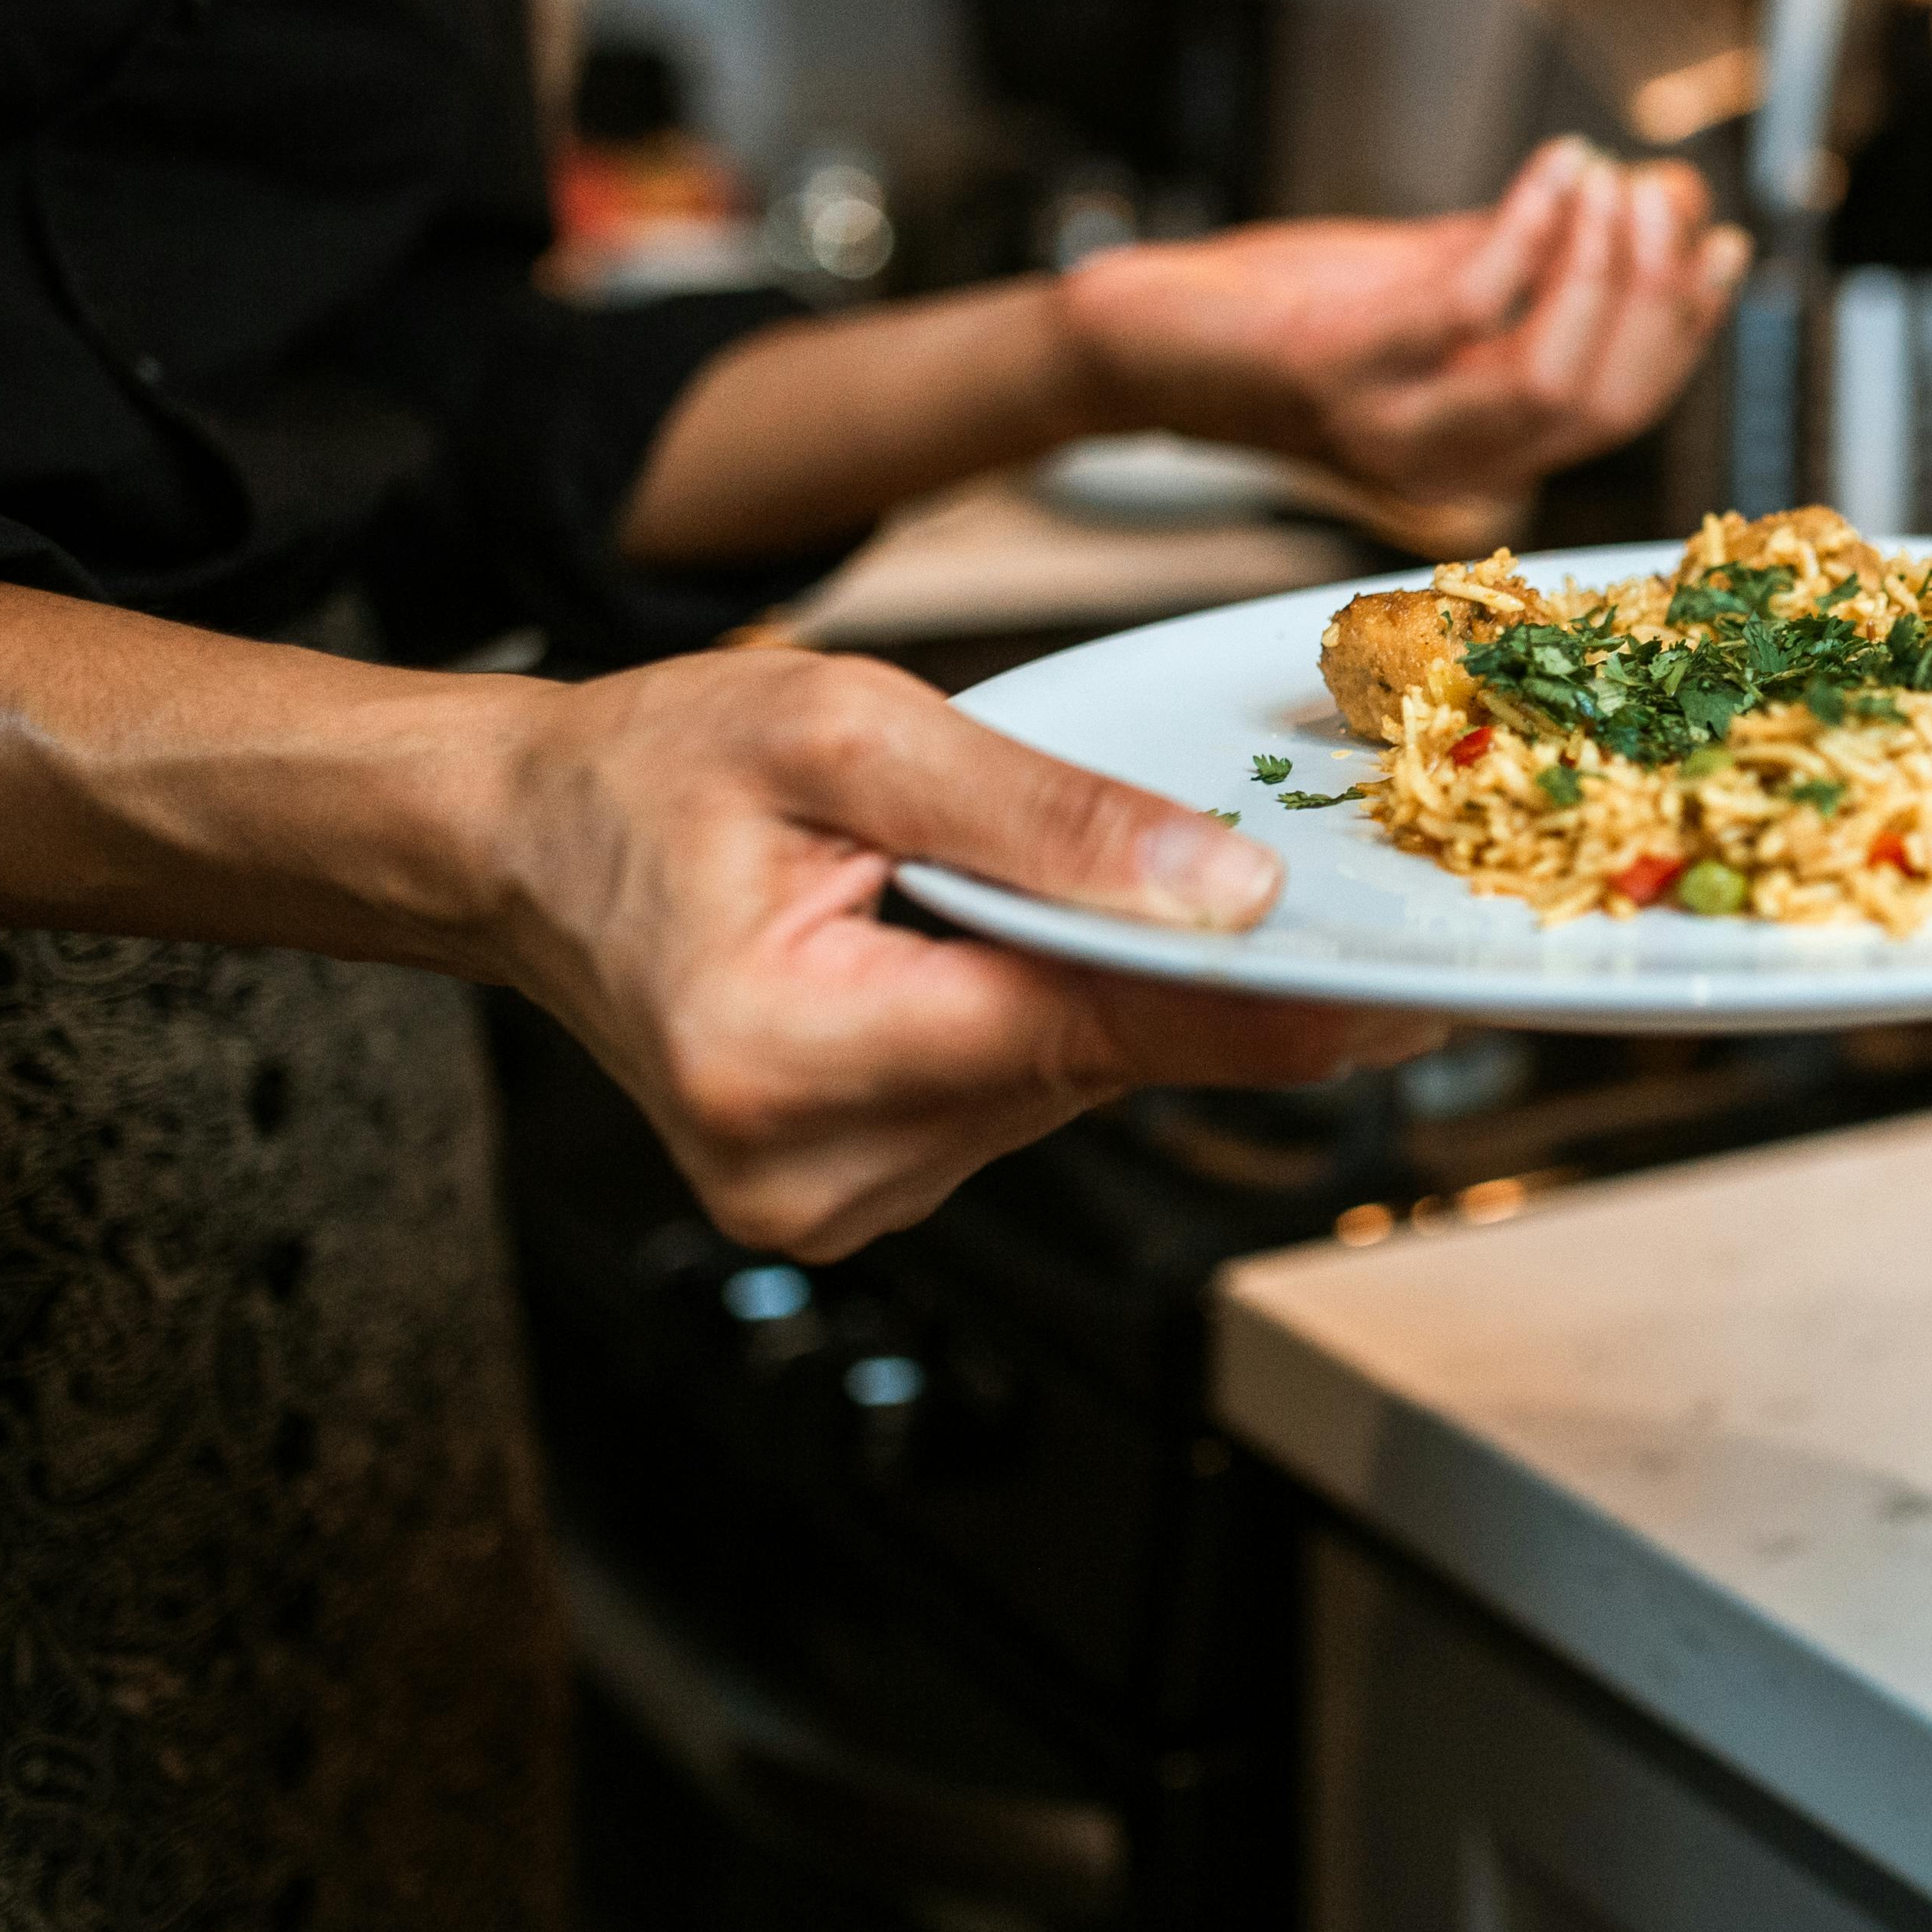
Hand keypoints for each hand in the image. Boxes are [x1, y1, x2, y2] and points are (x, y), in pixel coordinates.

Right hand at [486, 646, 1443, 1259]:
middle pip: (1092, 1061)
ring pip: (1064, 1083)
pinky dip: (1027, 1017)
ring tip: (990, 883)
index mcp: (791, 1055)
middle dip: (1161, 965)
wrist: (518, 846)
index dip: (1269, 1007)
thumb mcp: (851, 731)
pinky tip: (967, 948)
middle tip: (1227, 869)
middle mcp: (815, 1166)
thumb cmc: (652, 770)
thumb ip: (1048, 816)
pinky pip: (1012, 1098)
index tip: (1413, 995)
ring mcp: (834, 1200)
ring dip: (1083, 985)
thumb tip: (1231, 888)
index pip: (1097, 1033)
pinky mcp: (853, 1196)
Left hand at [1056, 136, 1747, 503]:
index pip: (1620, 410)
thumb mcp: (1431, 285)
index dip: (1684, 330)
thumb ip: (1536, 258)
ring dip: (1602, 267)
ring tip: (1610, 178)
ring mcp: (1393, 424)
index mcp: (1481, 450)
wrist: (1144, 341)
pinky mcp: (1341, 370)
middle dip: (1656, 293)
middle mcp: (1446, 460)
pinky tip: (1555, 168)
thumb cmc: (1287, 314)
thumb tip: (1661, 196)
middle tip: (1663, 197)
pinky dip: (1530, 228)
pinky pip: (1470, 306)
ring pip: (1552, 377)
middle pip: (1604, 403)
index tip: (1716, 244)